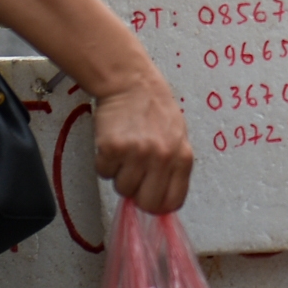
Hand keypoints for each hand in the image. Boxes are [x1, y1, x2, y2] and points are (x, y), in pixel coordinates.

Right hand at [90, 66, 193, 213]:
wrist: (130, 82)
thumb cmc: (154, 108)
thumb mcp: (177, 137)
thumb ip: (173, 169)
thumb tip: (163, 202)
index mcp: (182, 157)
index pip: (173, 202)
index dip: (158, 204)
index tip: (151, 199)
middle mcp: (162, 157)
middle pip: (147, 202)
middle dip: (138, 193)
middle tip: (135, 174)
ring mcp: (137, 153)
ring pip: (122, 189)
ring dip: (120, 174)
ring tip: (126, 151)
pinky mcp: (113, 148)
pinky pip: (104, 173)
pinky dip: (105, 162)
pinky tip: (114, 144)